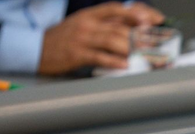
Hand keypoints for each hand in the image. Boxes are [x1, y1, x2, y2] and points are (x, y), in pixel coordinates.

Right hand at [39, 2, 164, 74]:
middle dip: (140, 35)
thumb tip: (134, 27)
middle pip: (118, 27)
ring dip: (131, 47)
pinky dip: (114, 61)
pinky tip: (125, 64)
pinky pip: (99, 57)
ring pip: (111, 40)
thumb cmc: (65, 38)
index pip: (117, 9)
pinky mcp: (77, 54)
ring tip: (146, 54)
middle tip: (157, 43)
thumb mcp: (84, 24)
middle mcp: (87, 24)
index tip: (155, 20)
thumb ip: (107, 24)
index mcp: (90, 15)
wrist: (37, 48)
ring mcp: (82, 39)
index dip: (137, 13)